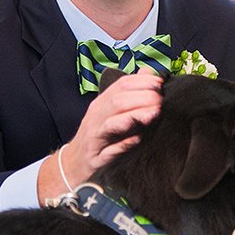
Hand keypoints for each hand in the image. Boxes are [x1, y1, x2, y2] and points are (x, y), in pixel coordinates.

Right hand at [37, 69, 163, 200]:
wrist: (73, 162)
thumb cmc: (98, 134)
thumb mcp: (110, 110)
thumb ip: (128, 92)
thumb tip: (147, 72)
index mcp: (102, 103)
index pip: (121, 85)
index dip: (142, 82)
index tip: (161, 83)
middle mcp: (96, 116)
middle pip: (118, 101)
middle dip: (142, 97)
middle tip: (161, 99)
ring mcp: (94, 137)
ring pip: (111, 123)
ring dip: (134, 116)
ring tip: (154, 114)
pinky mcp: (95, 158)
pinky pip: (108, 151)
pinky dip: (122, 144)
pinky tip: (137, 140)